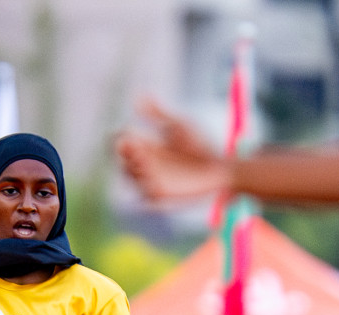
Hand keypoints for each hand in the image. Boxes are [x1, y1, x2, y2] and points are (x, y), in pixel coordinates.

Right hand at [116, 98, 231, 201]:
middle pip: (121, 159)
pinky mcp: (161, 195)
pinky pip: (144, 194)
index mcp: (147, 146)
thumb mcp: (178, 125)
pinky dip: (143, 184)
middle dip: (124, 152)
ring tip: (142, 156)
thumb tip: (138, 96)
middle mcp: (146, 164)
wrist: (220, 167)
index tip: (126, 133)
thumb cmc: (201, 145)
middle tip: (132, 144)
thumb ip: (157, 113)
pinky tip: (150, 172)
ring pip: (129, 176)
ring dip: (132, 166)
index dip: (118, 138)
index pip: (121, 142)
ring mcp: (152, 180)